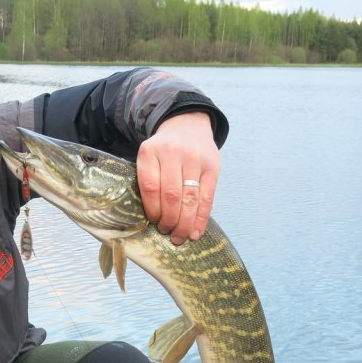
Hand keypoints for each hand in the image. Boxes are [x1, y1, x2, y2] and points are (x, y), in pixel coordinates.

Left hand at [137, 111, 219, 243]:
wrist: (187, 125)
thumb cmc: (164, 151)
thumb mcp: (149, 157)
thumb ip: (149, 180)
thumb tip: (153, 220)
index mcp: (150, 152)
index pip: (150, 186)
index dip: (152, 209)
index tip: (153, 222)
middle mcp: (173, 153)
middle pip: (171, 195)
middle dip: (170, 220)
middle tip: (167, 233)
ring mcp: (195, 159)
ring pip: (190, 198)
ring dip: (185, 223)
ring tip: (180, 237)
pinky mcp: (212, 166)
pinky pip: (208, 197)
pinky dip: (201, 218)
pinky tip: (196, 231)